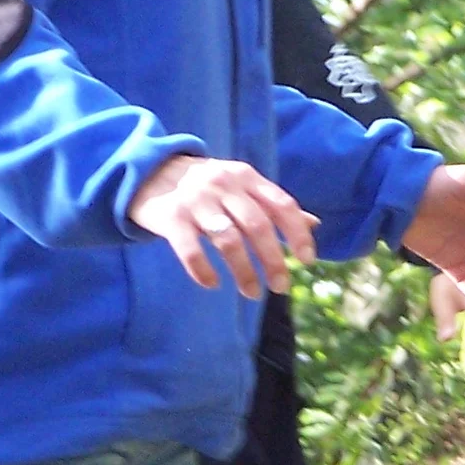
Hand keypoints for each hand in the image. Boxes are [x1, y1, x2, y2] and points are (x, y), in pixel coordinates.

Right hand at [126, 155, 318, 295]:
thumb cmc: (206, 187)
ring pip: (228, 240)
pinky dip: (204, 271)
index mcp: (246, 177)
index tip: (306, 261)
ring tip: (252, 292)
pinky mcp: (171, 218)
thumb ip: (273, 204)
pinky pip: (191, 250)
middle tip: (281, 287)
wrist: (150, 172)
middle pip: (257, 225)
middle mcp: (224, 185)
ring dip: (244, 271)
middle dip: (273, 260)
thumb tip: (314, 223)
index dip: (297, 233)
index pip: (281, 204)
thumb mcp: (242, 186)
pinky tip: (213, 284)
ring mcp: (196, 201)